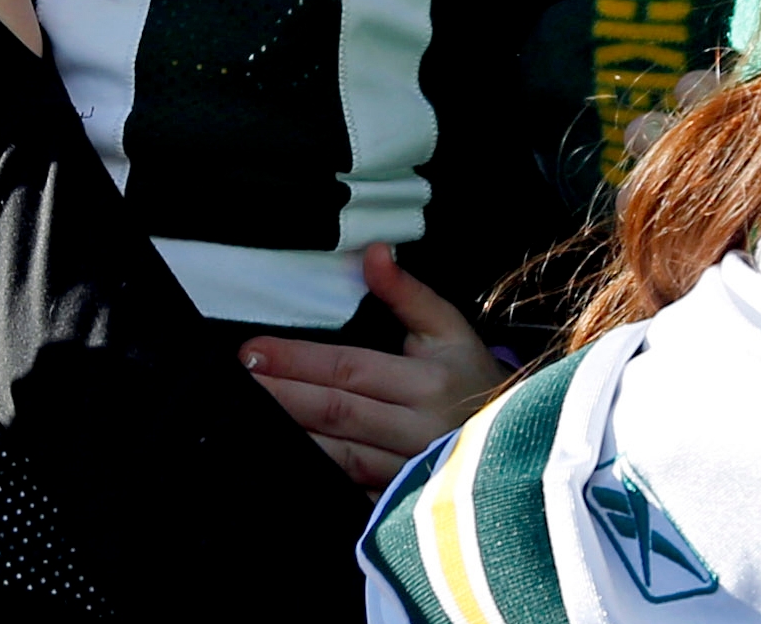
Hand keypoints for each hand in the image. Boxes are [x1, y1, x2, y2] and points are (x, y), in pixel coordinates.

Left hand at [238, 245, 505, 486]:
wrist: (523, 447)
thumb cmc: (475, 382)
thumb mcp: (451, 331)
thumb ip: (407, 294)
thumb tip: (372, 252)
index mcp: (427, 383)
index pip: (348, 368)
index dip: (297, 360)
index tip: (253, 349)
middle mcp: (418, 431)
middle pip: (336, 412)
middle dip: (281, 395)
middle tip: (237, 380)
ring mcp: (410, 476)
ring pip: (338, 459)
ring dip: (290, 437)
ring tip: (246, 418)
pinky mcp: (403, 507)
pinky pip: (352, 493)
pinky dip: (318, 480)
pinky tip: (284, 464)